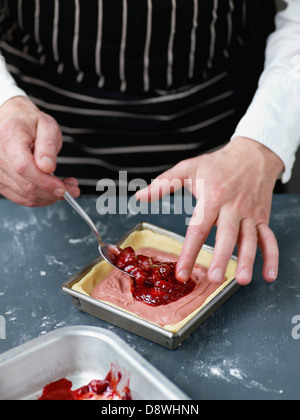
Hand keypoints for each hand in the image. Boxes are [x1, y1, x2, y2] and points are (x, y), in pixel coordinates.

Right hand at [0, 96, 79, 206]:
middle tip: (72, 189)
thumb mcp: (47, 126)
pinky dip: (39, 199)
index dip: (44, 181)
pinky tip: (51, 191)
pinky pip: (20, 198)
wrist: (14, 121)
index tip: (62, 187)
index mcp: (9, 137)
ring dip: (48, 197)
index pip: (23, 167)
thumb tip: (47, 168)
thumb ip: (47, 146)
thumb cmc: (30, 122)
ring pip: (24, 195)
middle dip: (52, 192)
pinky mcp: (1, 181)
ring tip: (66, 188)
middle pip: (25, 184)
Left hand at [136, 137, 283, 285]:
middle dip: (221, 258)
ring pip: (250, 239)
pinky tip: (268, 276)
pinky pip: (269, 239)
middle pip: (227, 235)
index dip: (189, 252)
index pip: (199, 229)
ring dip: (248, 260)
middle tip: (213, 278)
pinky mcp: (262, 218)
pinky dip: (271, 257)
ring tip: (242, 280)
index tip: (181, 272)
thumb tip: (140, 196)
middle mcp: (232, 208)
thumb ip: (164, 184)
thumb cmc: (218, 164)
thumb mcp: (188, 168)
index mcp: (212, 198)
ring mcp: (250, 214)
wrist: (252, 155)